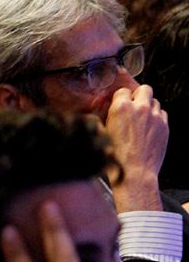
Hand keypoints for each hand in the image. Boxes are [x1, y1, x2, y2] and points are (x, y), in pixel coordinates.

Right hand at [104, 85, 166, 210]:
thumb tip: (96, 116)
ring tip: (142, 119)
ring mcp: (155, 117)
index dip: (121, 98)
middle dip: (139, 95)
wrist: (134, 172)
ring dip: (149, 107)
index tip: (120, 104)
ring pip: (155, 102)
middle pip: (145, 89)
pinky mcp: (165, 126)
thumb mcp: (101, 134)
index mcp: (121, 108)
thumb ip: (102, 120)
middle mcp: (140, 108)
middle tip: (134, 105)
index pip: (123, 91)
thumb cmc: (116, 156)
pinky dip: (157, 117)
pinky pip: (162, 114)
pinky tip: (149, 128)